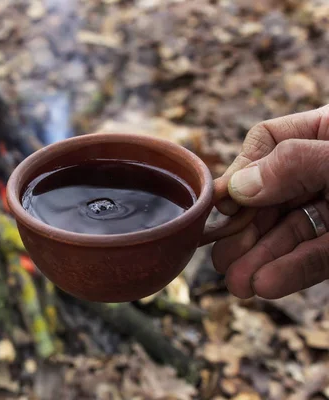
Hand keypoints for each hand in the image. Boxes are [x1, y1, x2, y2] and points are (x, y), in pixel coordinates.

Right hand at [212, 105, 328, 299]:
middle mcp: (323, 169)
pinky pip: (318, 255)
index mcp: (325, 132)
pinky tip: (267, 285)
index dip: (241, 173)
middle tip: (219, 260)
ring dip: (262, 259)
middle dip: (244, 231)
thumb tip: (237, 186)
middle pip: (270, 196)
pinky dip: (293, 270)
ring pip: (290, 232)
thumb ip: (295, 163)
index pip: (267, 142)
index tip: (223, 203)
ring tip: (237, 286)